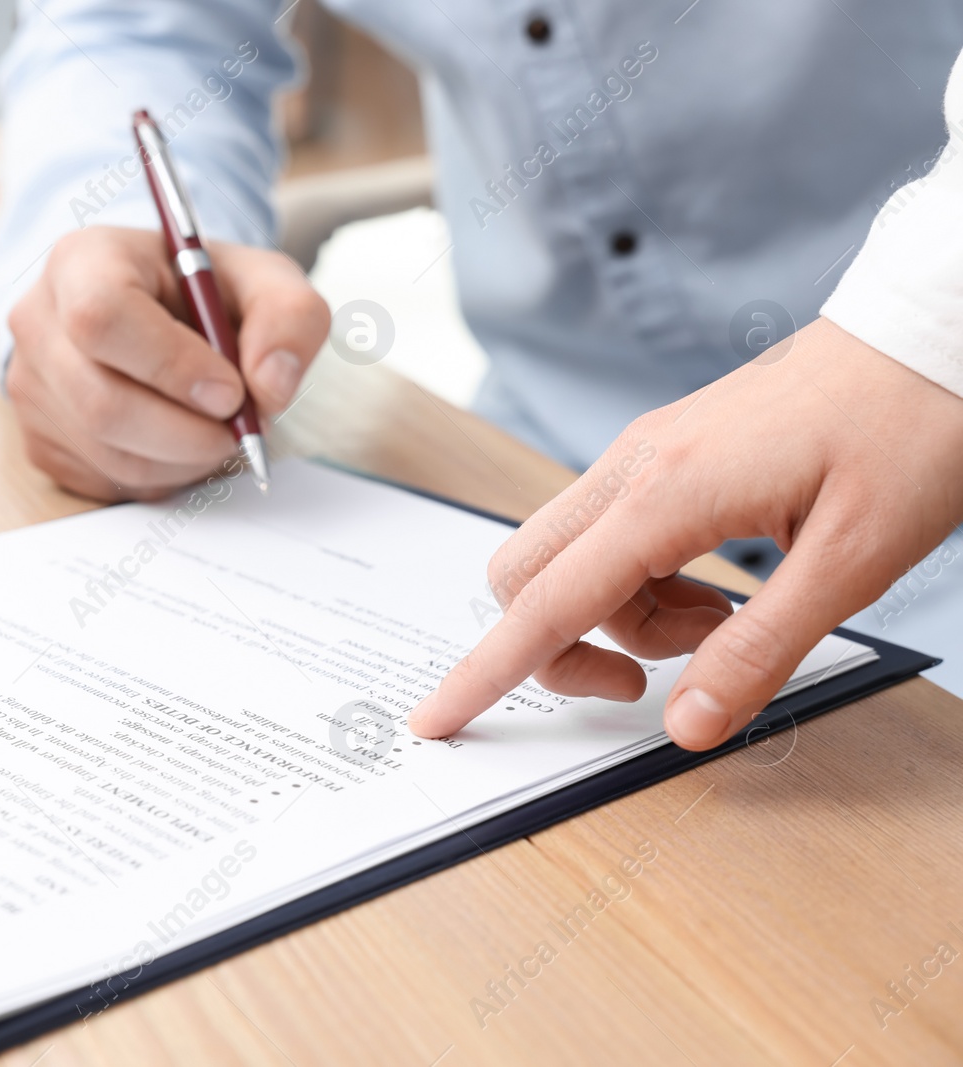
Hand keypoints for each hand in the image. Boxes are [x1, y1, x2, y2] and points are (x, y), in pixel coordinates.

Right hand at [6, 226, 329, 500]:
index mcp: (81, 262)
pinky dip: (162, 475)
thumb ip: (289, 316)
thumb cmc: (201, 292)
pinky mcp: (40, 441)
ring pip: (109, 453)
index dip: (171, 366)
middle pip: (101, 402)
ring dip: (183, 460)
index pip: (103, 318)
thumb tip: (272, 386)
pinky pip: (106, 480)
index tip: (229, 391)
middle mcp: (39, 323)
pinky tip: (181, 441)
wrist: (153, 311)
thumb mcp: (261, 278)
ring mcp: (31, 388)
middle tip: (239, 429)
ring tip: (217, 431)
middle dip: (188, 433)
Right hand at [410, 318, 962, 749]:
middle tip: (652, 679)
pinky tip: (720, 585)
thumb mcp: (853, 562)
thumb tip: (687, 724)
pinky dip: (643, 583)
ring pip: (572, 560)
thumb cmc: (907, 431)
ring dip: (622, 617)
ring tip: (724, 622)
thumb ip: (759, 651)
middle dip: (564, 646)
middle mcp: (633, 467)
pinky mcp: (664, 453)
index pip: (547, 604)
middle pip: (528, 576)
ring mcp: (642, 454)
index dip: (487, 672)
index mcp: (665, 494)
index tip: (435, 719)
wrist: (928, 334)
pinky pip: (611, 535)